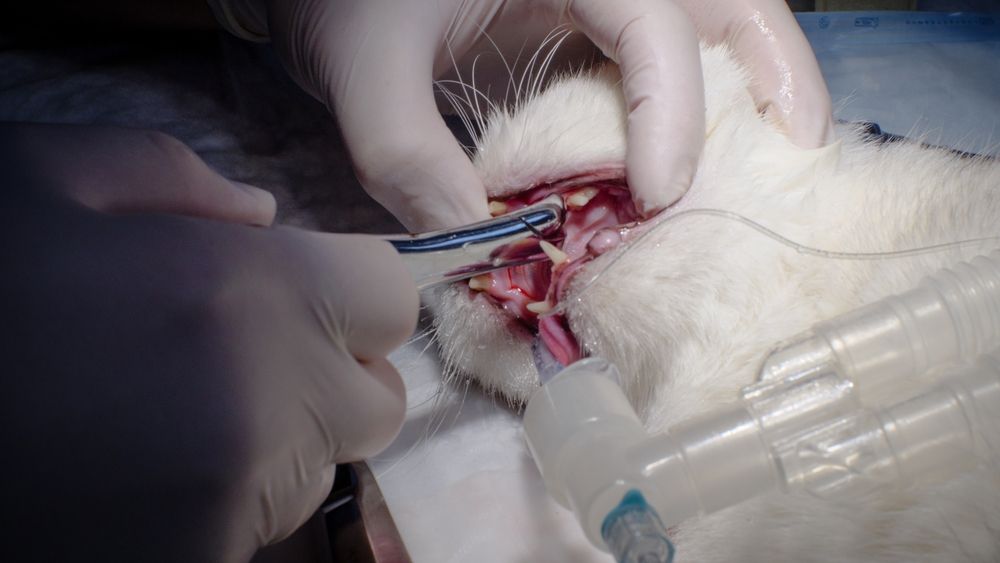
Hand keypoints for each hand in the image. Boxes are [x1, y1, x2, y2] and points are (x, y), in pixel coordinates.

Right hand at [1, 124, 417, 561]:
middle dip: (324, 379)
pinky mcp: (195, 561)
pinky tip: (136, 478)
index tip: (304, 302)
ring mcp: (235, 499)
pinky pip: (254, 532)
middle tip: (230, 364)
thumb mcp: (38, 181)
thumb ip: (169, 175)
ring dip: (273, 446)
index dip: (350, 298)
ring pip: (316, 470)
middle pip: (373, 398)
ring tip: (161, 421)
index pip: (388, 298)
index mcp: (250, 287)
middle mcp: (270, 399)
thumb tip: (263, 214)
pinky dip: (219, 509)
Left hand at [211, 0, 829, 229]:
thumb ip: (404, 154)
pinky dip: (693, 101)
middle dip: (777, 64)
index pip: (651, 17)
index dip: (671, 106)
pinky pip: (658, 54)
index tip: (659, 196)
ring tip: (785, 152)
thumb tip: (477, 247)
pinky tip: (695, 157)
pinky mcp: (579, 25)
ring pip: (706, 17)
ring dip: (754, 78)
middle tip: (806, 150)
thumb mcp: (359, 65)